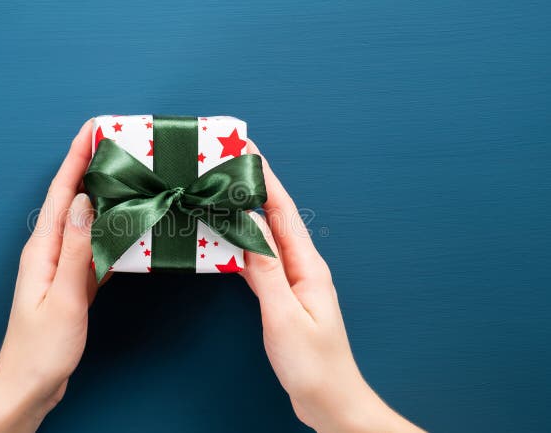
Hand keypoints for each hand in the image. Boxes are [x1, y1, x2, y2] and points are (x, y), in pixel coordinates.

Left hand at [0, 120, 96, 432]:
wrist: (28, 386)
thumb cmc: (41, 349)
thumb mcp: (63, 298)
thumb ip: (76, 249)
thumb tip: (86, 201)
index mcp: (42, 249)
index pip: (62, 192)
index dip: (76, 157)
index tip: (93, 128)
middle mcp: (49, 251)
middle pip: (73, 199)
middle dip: (91, 168)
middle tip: (119, 144)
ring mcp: (59, 267)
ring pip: (85, 222)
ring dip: (104, 197)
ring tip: (127, 177)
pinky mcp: (71, 284)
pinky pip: (93, 248)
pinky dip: (109, 233)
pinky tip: (125, 227)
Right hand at [241, 141, 422, 432]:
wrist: (330, 400)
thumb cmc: (313, 365)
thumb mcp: (285, 317)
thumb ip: (265, 272)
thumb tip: (247, 229)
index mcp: (308, 266)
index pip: (282, 211)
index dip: (264, 178)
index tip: (245, 150)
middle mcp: (302, 267)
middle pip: (274, 217)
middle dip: (252, 186)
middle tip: (225, 162)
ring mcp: (293, 281)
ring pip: (264, 236)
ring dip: (244, 212)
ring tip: (220, 192)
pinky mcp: (283, 296)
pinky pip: (259, 261)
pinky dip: (241, 245)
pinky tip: (225, 240)